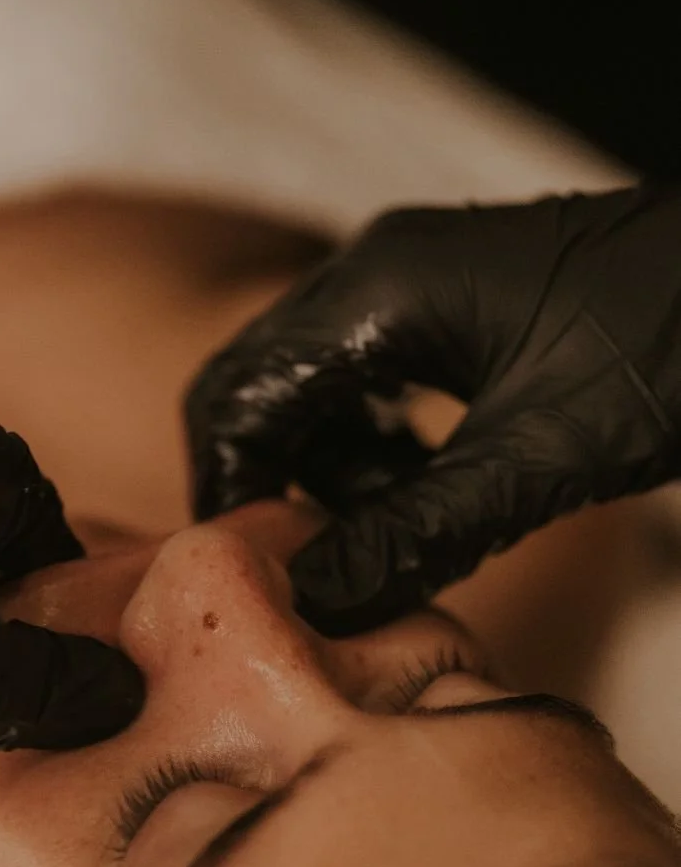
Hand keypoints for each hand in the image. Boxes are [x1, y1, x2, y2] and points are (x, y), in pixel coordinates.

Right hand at [185, 185, 680, 633]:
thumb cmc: (667, 350)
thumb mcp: (538, 462)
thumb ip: (416, 531)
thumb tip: (316, 597)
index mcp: (378, 290)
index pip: (241, 392)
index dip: (228, 489)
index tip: (246, 571)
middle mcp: (377, 269)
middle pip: (262, 383)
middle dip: (275, 479)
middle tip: (312, 563)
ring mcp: (412, 278)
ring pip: (314, 385)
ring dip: (333, 466)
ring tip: (398, 527)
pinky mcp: (450, 300)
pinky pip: (370, 376)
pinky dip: (376, 441)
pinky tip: (430, 484)